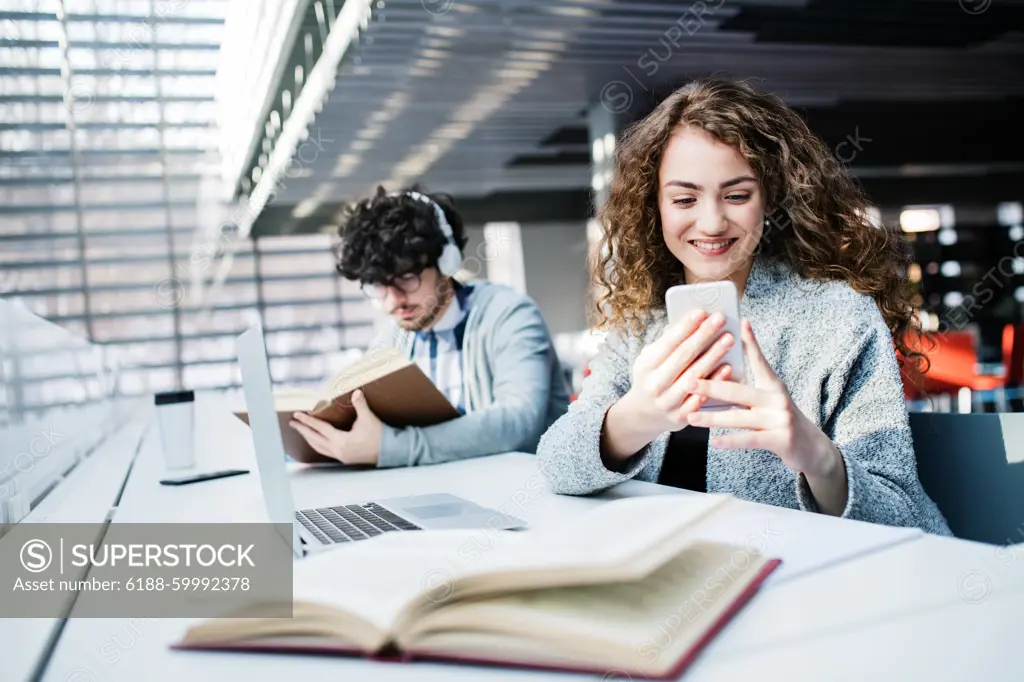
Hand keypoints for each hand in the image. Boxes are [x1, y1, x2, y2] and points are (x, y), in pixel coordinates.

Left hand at [289, 389, 382, 464]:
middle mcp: (338, 450)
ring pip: (319, 447)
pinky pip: (325, 451)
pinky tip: (316, 441)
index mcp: (341, 441)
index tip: (297, 415)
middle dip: (303, 430)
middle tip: (292, 423)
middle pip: (314, 439)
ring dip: (309, 438)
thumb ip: (360, 405)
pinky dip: (318, 445)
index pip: (320, 428)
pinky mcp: (344, 458)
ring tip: (302, 431)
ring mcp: (340, 455)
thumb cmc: (379, 435)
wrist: (388, 451)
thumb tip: (356, 392)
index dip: (307, 421)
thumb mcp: (368, 419)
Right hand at [623, 310, 735, 434]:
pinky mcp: (681, 417)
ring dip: (713, 356)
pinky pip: (701, 398)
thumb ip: (667, 343)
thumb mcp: (650, 359)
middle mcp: (655, 384)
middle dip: (703, 335)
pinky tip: (728, 367)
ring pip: (694, 376)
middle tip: (720, 319)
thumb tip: (690, 322)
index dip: (685, 327)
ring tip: (729, 339)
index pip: (667, 343)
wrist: (643, 415)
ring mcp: (668, 402)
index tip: (701, 312)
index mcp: (645, 366)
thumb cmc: (652, 378)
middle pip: (683, 357)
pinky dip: (715, 382)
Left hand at [685, 319, 842, 479]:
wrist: (811, 447)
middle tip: (689, 382)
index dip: (750, 342)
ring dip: (712, 418)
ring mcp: (779, 419)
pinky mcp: (780, 439)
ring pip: (739, 417)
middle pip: (739, 390)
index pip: (759, 360)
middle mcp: (777, 398)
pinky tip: (714, 442)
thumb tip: (721, 372)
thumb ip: (749, 388)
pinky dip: (730, 441)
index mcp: (773, 385)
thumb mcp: (770, 398)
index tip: (740, 323)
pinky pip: (749, 439)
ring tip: (691, 417)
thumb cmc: (781, 419)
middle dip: (711, 386)